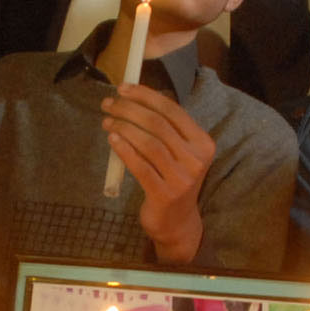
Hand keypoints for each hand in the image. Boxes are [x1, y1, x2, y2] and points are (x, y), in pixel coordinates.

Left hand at [104, 82, 212, 262]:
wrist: (177, 222)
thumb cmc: (173, 179)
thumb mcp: (180, 153)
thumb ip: (166, 129)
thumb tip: (134, 97)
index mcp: (203, 143)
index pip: (173, 110)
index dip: (146, 96)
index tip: (123, 88)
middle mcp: (196, 159)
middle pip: (158, 124)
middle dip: (129, 109)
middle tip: (108, 103)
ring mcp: (182, 178)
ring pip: (148, 143)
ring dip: (123, 127)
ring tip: (106, 121)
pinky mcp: (164, 195)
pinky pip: (140, 166)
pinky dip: (124, 149)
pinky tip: (112, 139)